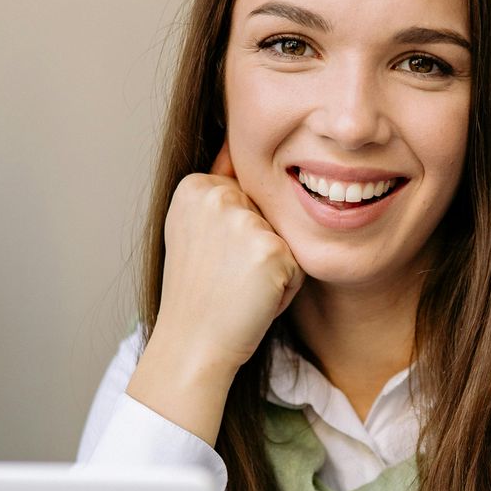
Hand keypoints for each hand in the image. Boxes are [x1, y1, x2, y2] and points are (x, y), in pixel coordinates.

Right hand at [156, 141, 303, 371]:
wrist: (192, 346)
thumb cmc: (197, 297)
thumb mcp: (194, 233)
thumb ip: (219, 195)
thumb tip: (237, 144)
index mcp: (194, 185)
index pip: (246, 196)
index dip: (236, 237)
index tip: (210, 262)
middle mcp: (217, 195)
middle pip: (269, 214)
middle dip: (258, 249)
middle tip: (225, 279)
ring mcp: (244, 221)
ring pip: (286, 238)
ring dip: (274, 269)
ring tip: (240, 289)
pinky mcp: (271, 248)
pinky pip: (298, 264)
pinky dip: (285, 288)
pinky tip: (255, 299)